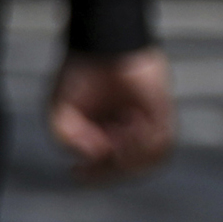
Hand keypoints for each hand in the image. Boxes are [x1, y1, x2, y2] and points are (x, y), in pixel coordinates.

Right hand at [47, 48, 174, 183]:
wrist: (99, 45)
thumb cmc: (78, 74)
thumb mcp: (59, 112)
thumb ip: (67, 139)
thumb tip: (97, 154)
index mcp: (105, 135)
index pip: (108, 169)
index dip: (93, 176)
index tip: (76, 171)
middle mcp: (129, 133)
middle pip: (130, 170)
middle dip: (111, 168)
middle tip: (100, 153)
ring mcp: (149, 124)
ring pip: (151, 161)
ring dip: (131, 155)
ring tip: (117, 130)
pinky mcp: (163, 112)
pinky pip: (162, 142)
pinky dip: (144, 141)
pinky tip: (129, 121)